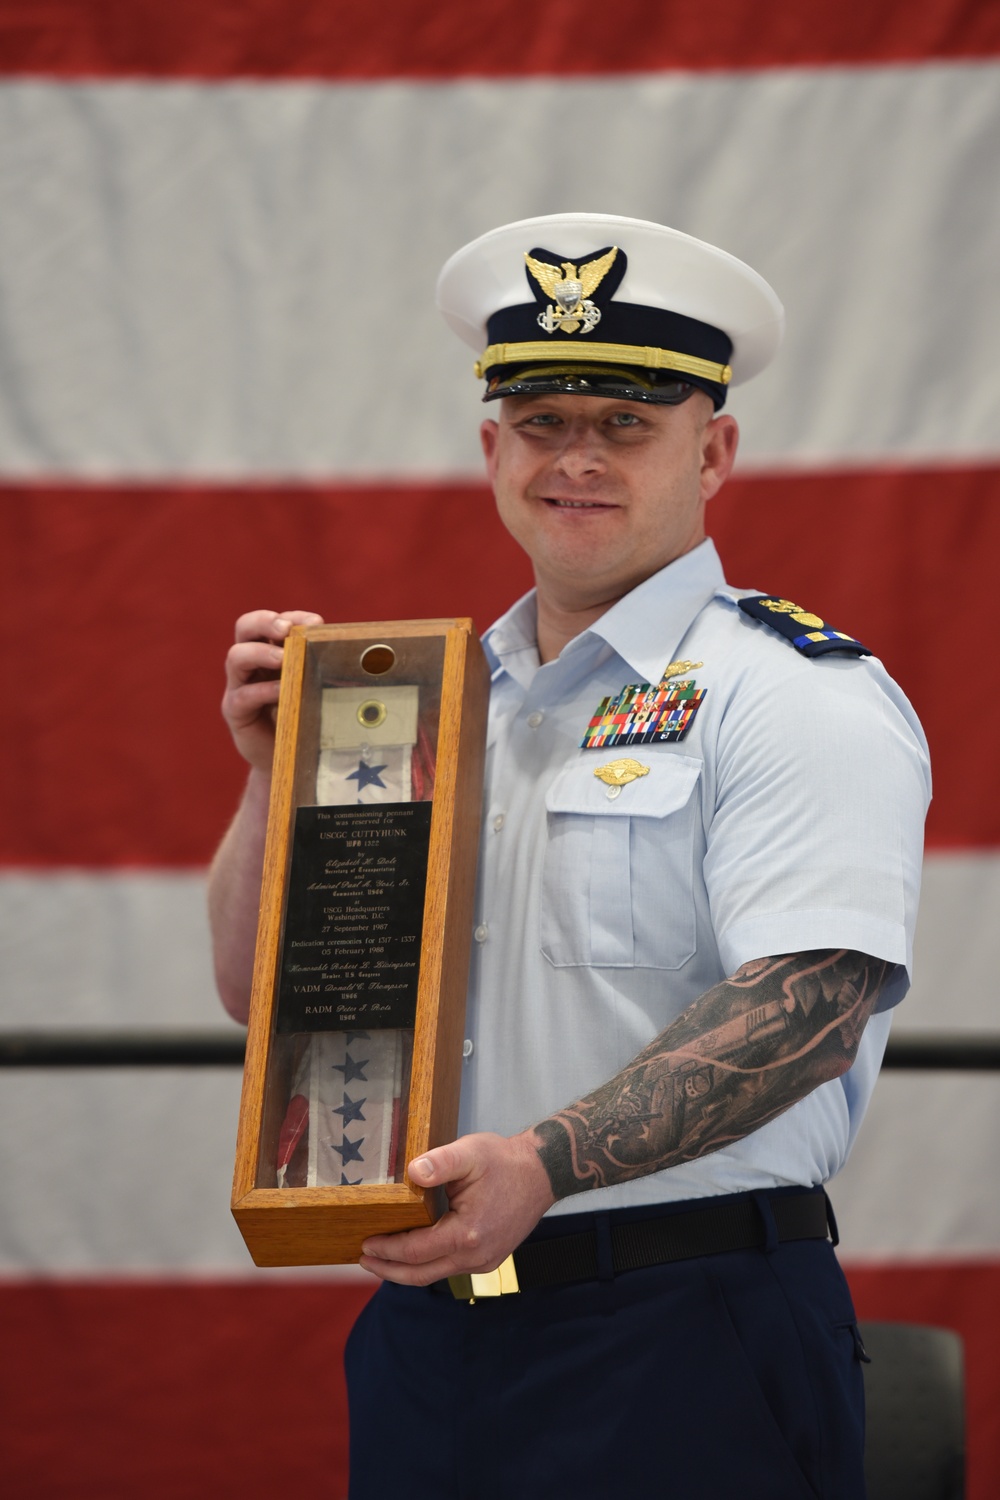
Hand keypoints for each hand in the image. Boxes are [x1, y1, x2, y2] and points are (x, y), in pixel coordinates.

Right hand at [221, 609, 324, 772]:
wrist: (288, 757)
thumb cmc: (302, 716)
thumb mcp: (311, 686)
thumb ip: (318, 666)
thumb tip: (343, 647)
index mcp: (269, 650)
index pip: (273, 622)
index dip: (292, 617)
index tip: (316, 623)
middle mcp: (250, 663)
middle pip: (244, 628)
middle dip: (264, 622)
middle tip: (285, 630)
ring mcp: (239, 685)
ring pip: (236, 657)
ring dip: (261, 653)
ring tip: (281, 658)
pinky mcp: (235, 711)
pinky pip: (244, 695)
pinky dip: (263, 690)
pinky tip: (280, 691)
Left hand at [359, 1131, 555, 1285]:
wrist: (541, 1173)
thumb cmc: (505, 1161)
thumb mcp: (470, 1152)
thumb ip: (439, 1162)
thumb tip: (412, 1173)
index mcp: (467, 1234)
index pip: (416, 1251)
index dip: (388, 1249)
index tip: (365, 1242)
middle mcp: (476, 1256)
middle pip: (421, 1274)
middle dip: (389, 1269)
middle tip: (364, 1260)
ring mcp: (485, 1262)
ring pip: (436, 1274)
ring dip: (406, 1270)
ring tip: (382, 1260)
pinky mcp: (489, 1259)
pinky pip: (450, 1267)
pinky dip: (427, 1264)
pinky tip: (414, 1253)